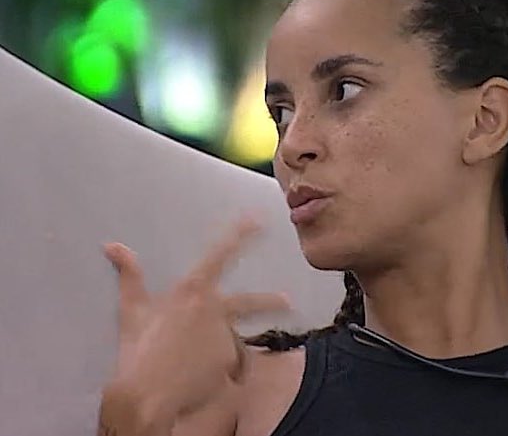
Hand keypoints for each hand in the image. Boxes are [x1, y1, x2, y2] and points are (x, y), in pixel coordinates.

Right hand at [102, 219, 289, 426]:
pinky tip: (197, 381)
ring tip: (207, 365)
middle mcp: (215, 308)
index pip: (219, 255)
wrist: (146, 393)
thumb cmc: (137, 348)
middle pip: (251, 302)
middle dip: (272, 301)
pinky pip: (228, 366)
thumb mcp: (131, 309)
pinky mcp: (231, 361)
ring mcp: (226, 335)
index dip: (240, 235)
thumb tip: (112, 245)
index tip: (257, 220)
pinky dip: (217, 373)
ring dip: (223, 352)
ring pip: (231, 341)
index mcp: (192, 290)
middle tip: (288, 302)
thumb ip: (129, 275)